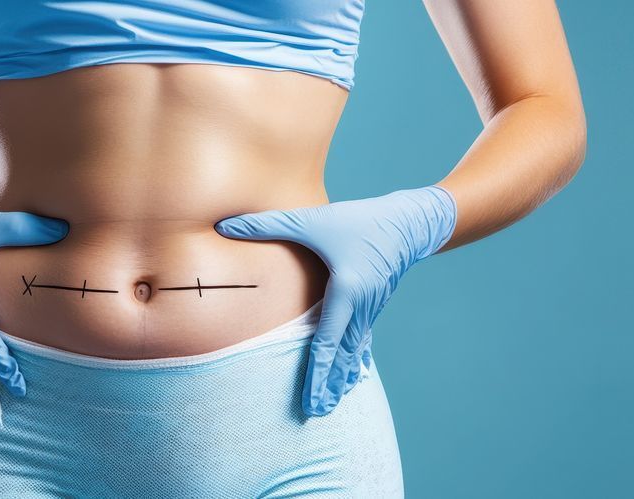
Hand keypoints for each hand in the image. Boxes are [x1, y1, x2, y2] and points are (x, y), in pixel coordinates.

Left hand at [215, 186, 456, 415]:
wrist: (407, 223)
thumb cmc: (360, 220)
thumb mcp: (313, 219)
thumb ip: (268, 224)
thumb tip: (225, 226)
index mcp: (346, 291)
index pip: (328, 339)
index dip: (317, 369)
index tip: (310, 395)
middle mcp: (361, 307)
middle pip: (342, 355)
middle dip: (329, 385)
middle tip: (317, 412)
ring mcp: (370, 310)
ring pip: (353, 353)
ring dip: (342, 379)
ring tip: (330, 405)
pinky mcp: (373, 307)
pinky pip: (363, 342)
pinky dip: (355, 363)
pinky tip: (353, 380)